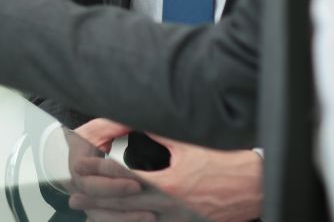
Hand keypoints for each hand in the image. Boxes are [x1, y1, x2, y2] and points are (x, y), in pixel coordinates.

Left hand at [74, 120, 262, 221]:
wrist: (258, 185)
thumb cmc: (226, 161)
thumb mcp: (188, 143)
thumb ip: (158, 133)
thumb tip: (133, 120)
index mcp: (169, 183)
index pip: (125, 180)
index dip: (101, 177)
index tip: (83, 172)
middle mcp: (172, 206)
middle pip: (126, 205)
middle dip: (97, 202)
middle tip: (75, 198)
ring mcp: (180, 219)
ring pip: (138, 221)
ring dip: (112, 217)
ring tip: (90, 214)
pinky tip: (124, 220)